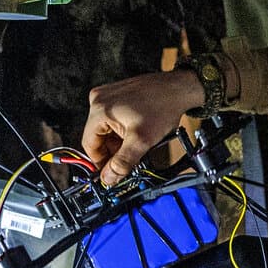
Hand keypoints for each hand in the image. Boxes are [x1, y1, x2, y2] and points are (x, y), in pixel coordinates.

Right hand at [82, 68, 201, 182]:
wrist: (179, 89)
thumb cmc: (163, 107)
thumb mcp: (141, 141)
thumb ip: (122, 163)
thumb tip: (109, 178)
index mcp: (99, 109)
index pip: (89, 145)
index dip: (100, 162)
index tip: (111, 172)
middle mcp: (98, 99)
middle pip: (96, 137)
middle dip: (112, 151)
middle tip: (127, 159)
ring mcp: (106, 95)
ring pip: (105, 129)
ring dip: (117, 141)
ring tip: (135, 143)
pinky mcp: (115, 95)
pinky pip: (111, 120)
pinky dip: (121, 130)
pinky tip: (135, 132)